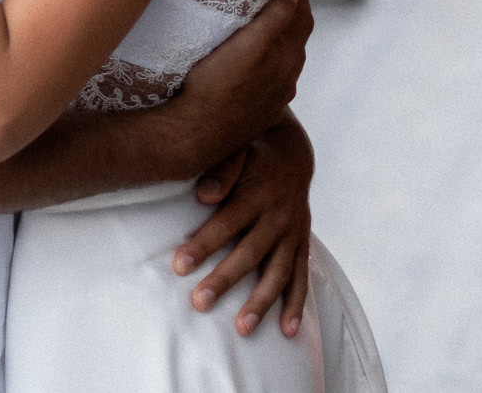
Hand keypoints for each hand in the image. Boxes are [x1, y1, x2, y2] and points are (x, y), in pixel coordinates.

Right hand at [171, 0, 310, 171]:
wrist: (196, 135)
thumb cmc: (216, 86)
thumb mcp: (247, 44)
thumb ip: (275, 16)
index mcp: (288, 58)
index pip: (302, 17)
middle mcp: (287, 78)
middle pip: (297, 37)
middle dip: (292, 12)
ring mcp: (274, 96)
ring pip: (285, 59)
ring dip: (282, 37)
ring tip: (268, 19)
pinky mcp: (258, 110)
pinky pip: (272, 77)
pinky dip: (270, 59)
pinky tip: (256, 59)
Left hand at [176, 116, 315, 338]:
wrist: (290, 150)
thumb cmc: (250, 152)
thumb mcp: (237, 149)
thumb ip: (221, 168)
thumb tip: (203, 194)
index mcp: (258, 192)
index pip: (226, 223)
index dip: (203, 245)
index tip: (179, 266)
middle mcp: (279, 216)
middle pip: (249, 253)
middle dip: (225, 279)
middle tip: (200, 303)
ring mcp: (293, 233)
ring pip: (278, 273)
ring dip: (261, 302)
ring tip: (242, 328)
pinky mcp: (302, 244)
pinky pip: (301, 278)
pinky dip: (296, 305)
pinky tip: (288, 331)